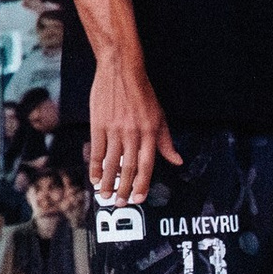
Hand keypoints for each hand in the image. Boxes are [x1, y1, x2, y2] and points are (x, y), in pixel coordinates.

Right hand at [87, 58, 180, 206]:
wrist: (121, 70)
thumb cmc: (142, 93)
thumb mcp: (160, 116)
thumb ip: (166, 141)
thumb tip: (177, 160)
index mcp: (150, 132)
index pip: (147, 165)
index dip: (143, 184)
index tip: (138, 198)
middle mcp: (133, 133)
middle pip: (128, 167)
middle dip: (125, 188)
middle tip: (121, 202)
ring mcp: (114, 129)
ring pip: (111, 162)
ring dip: (108, 181)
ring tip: (105, 194)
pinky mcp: (99, 124)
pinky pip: (97, 150)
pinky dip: (95, 166)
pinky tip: (95, 177)